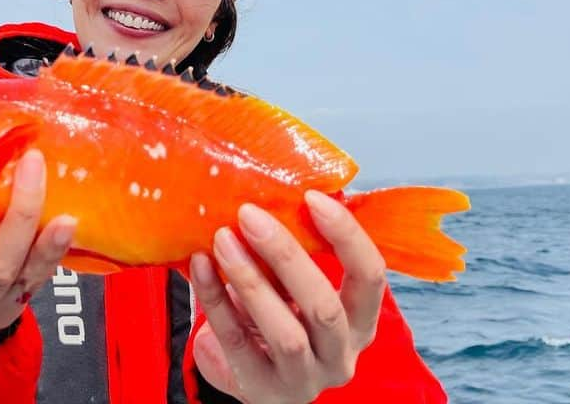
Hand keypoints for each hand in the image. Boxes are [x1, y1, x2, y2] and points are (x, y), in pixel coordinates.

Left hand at [189, 190, 386, 402]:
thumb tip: (276, 186)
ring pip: (285, 332)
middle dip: (286, 256)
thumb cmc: (279, 316)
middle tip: (248, 214)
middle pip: (324, 306)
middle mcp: (340, 356)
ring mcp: (303, 379)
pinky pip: (236, 341)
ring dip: (250, 279)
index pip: (370, 277)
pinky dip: (215, 299)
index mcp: (360, 322)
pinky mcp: (261, 389)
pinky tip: (199, 265)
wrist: (251, 376)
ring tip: (221, 238)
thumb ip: (298, 252)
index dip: (346, 236)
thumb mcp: (298, 288)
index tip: (312, 197)